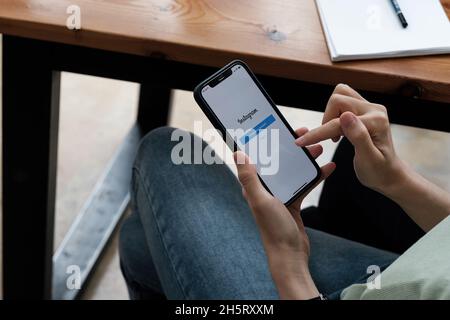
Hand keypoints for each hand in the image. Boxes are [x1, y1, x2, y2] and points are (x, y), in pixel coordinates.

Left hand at [233, 136, 334, 298]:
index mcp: (254, 186)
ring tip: (318, 148)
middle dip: (290, 147)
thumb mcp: (261, 200)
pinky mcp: (293, 202)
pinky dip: (315, 176)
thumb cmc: (273, 230)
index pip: (258, 158)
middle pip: (278, 161)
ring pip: (293, 170)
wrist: (290, 254)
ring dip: (304, 159)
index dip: (266, 142)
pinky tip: (327, 168)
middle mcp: (265, 189)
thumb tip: (237, 153)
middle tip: (303, 134)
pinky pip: (305, 183)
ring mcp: (280, 195)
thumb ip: (249, 178)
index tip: (276, 129)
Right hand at [295, 83, 406, 195]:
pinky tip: (339, 132)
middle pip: (338, 99)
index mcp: (376, 121)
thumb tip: (345, 116)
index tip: (301, 142)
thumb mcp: (368, 160)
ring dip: (330, 114)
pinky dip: (334, 115)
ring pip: (340, 96)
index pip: (338, 121)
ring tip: (335, 135)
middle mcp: (374, 109)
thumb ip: (358, 137)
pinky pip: (343, 102)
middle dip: (326, 119)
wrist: (389, 174)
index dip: (319, 132)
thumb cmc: (379, 172)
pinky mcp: (364, 110)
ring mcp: (370, 108)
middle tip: (330, 139)